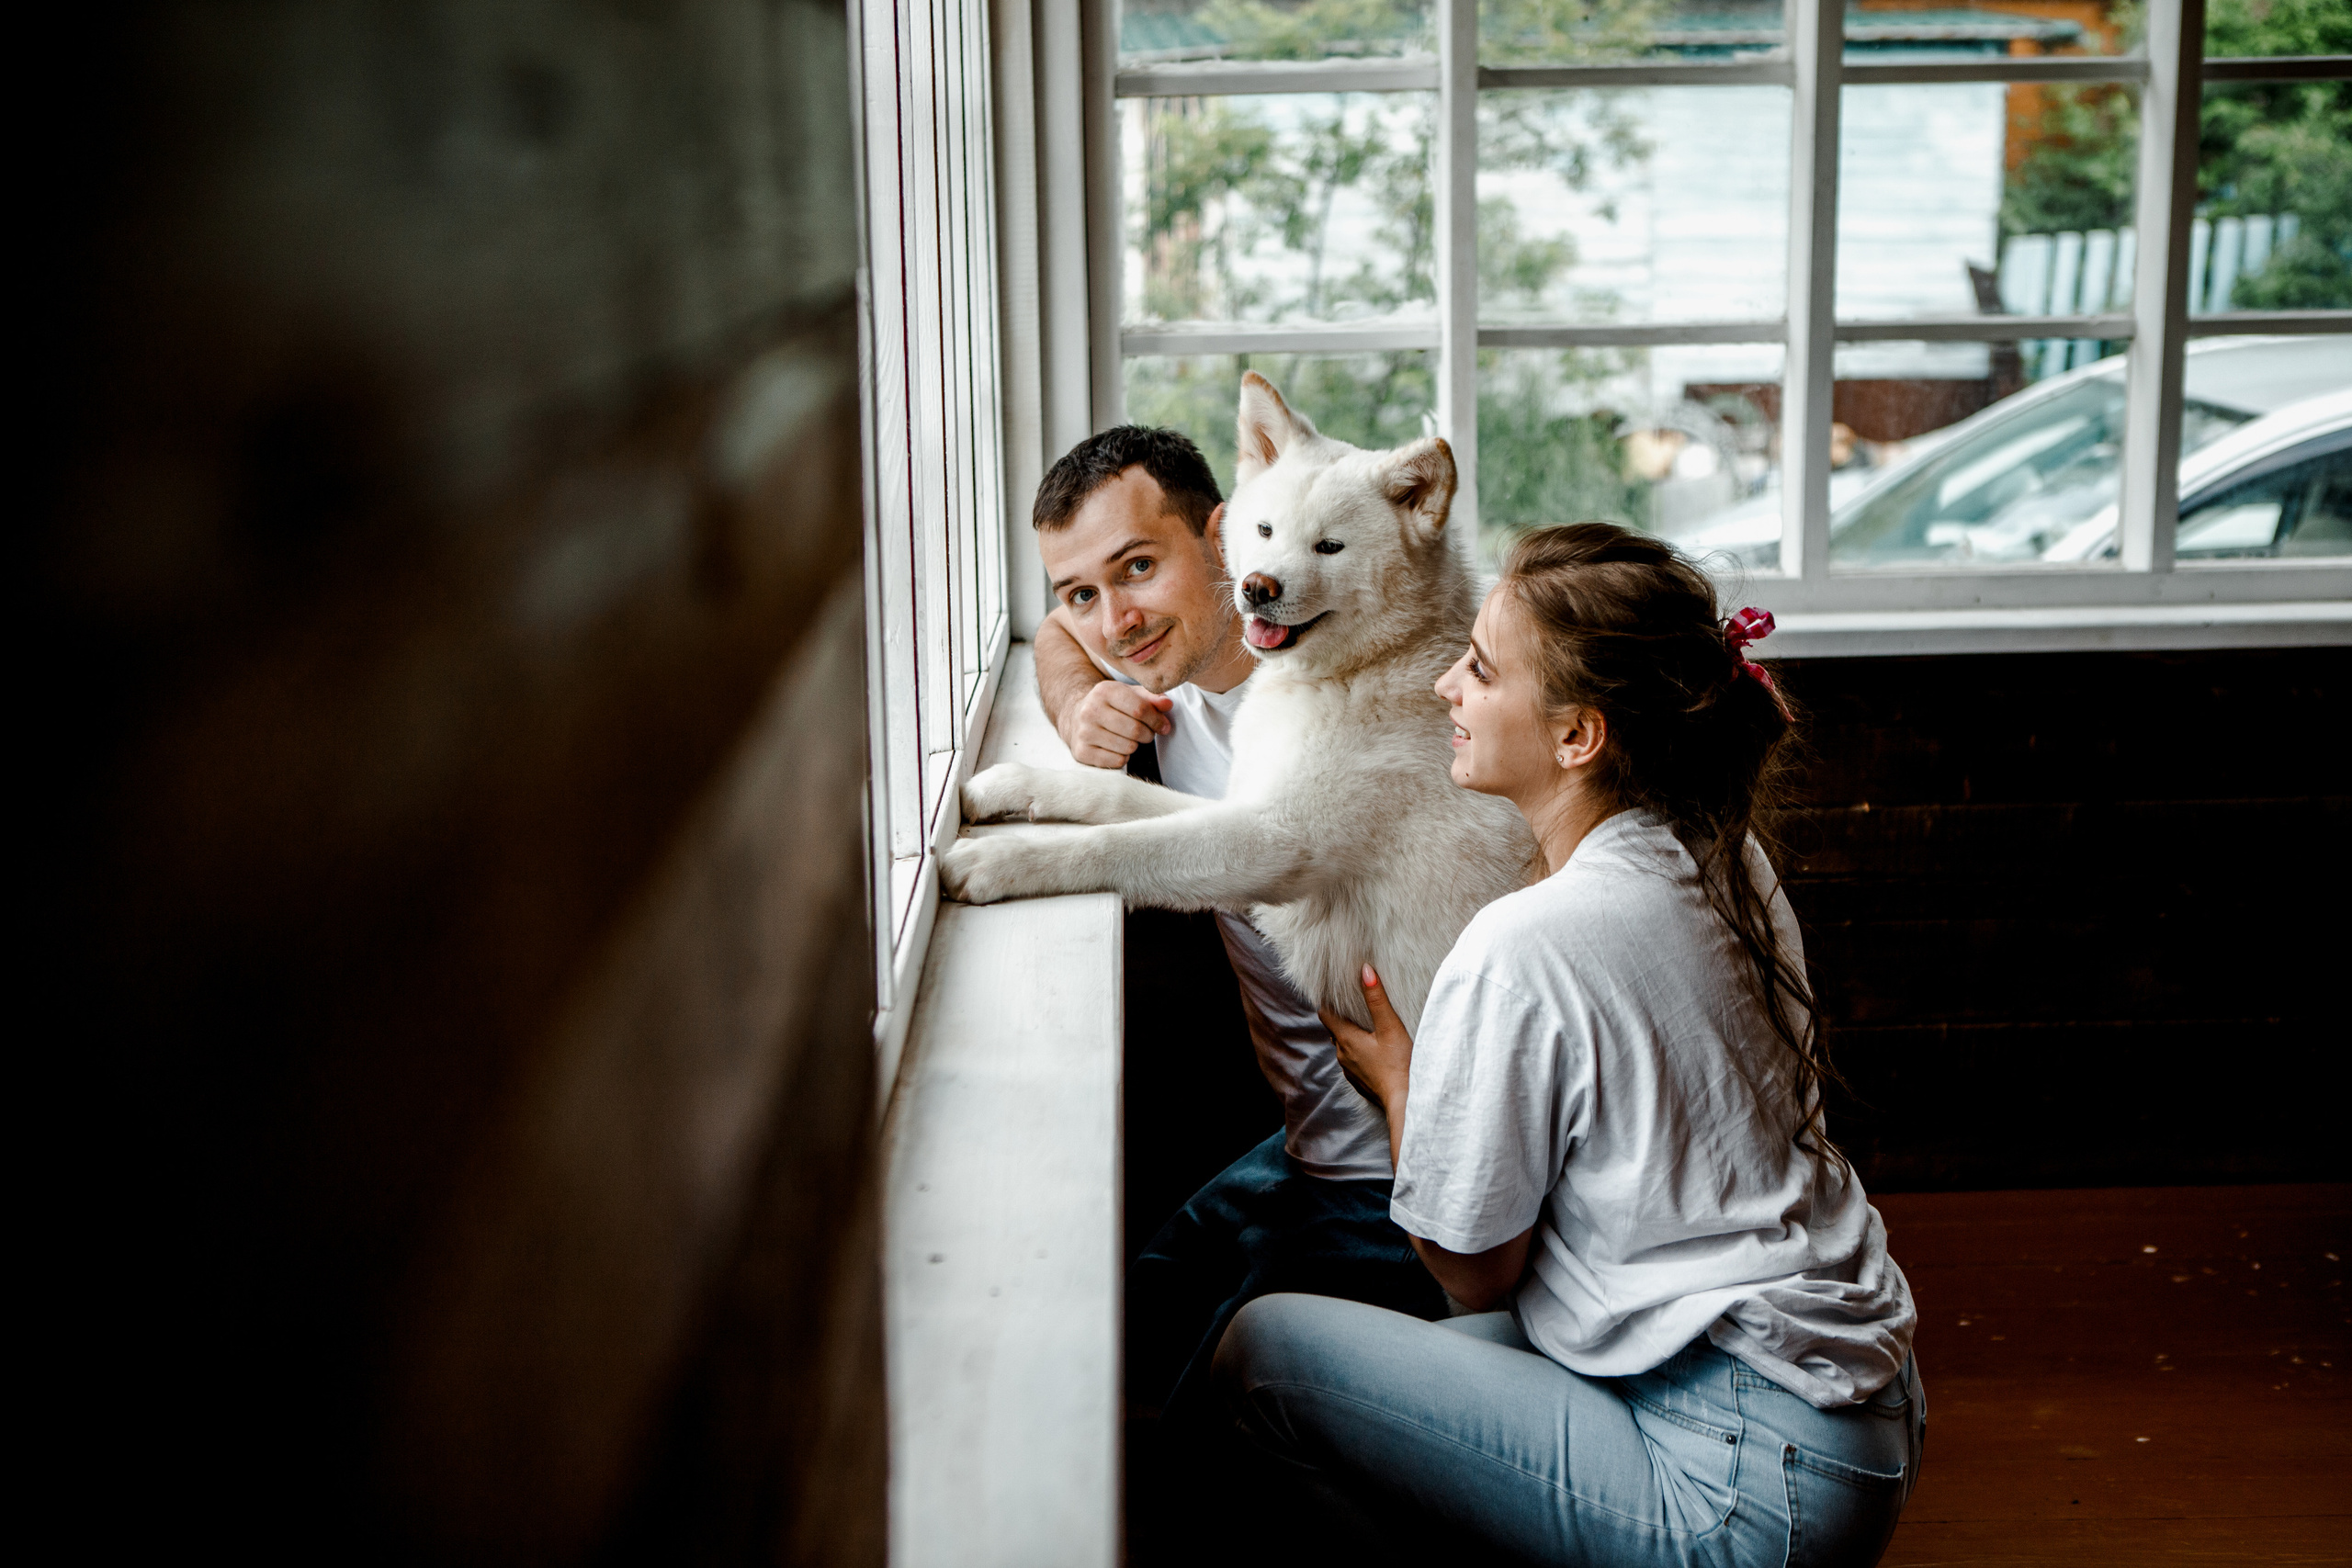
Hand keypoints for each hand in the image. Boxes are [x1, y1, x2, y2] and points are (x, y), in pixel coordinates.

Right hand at [1059, 680, 1172, 768]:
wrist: (1076, 717)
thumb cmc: (1110, 705)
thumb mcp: (1130, 694)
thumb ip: (1151, 698)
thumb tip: (1168, 704)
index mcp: (1104, 691)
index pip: (1140, 709)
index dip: (1157, 720)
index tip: (1163, 726)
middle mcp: (1090, 710)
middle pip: (1135, 730)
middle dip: (1148, 734)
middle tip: (1146, 733)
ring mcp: (1084, 733)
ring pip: (1127, 748)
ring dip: (1135, 745)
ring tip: (1130, 739)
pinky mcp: (1082, 752)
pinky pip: (1117, 761)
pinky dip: (1123, 757)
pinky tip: (1117, 747)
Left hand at [1319, 965, 1412, 1112]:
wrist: (1406, 1102)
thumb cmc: (1400, 1064)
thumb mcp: (1390, 1027)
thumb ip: (1376, 998)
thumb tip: (1364, 971)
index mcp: (1345, 1040)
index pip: (1325, 1015)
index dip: (1329, 1001)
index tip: (1336, 990)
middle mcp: (1342, 1056)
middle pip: (1335, 1030)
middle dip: (1342, 1016)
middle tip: (1354, 1003)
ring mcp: (1350, 1071)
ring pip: (1344, 1046)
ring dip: (1351, 1035)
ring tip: (1366, 1025)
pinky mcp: (1361, 1082)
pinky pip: (1354, 1061)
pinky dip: (1359, 1051)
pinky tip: (1375, 1050)